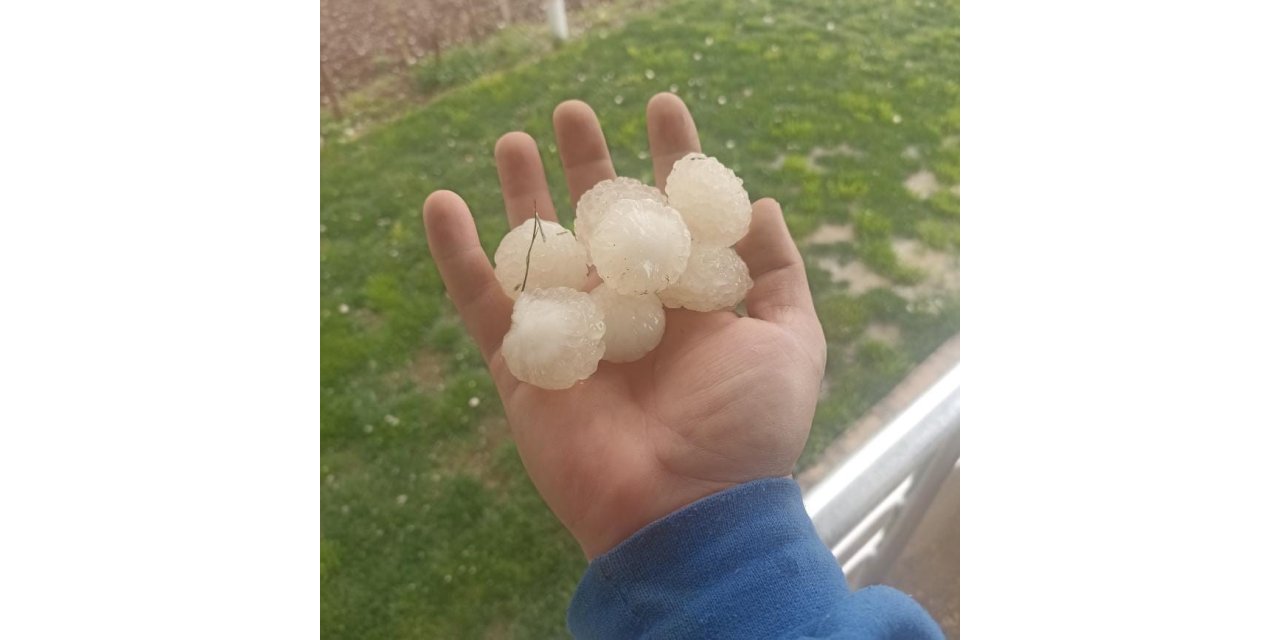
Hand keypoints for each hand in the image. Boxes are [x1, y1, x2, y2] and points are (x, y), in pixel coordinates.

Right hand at [422, 93, 825, 557]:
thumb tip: (764, 205)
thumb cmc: (747, 431)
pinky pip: (482, 303)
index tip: (662, 106)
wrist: (686, 511)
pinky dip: (457, 256)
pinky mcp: (524, 366)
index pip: (676, 211)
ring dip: (524, 194)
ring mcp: (575, 334)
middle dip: (590, 162)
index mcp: (691, 300)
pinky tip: (442, 203)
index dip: (670, 157)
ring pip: (541, 250)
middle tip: (574, 112)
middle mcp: (631, 309)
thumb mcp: (791, 342)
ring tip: (514, 140)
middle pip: (601, 219)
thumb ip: (777, 274)